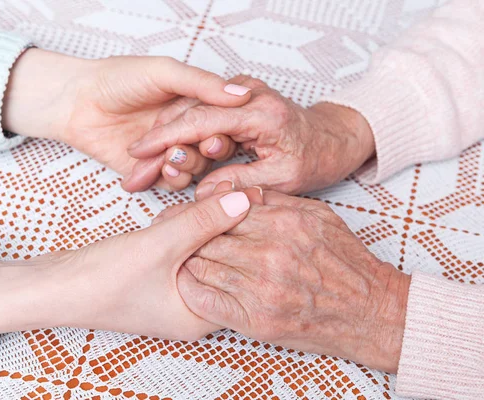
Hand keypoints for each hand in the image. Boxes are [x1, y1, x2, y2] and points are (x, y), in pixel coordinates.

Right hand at [0, 185, 254, 340]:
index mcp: (204, 314)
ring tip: (164, 223)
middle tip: (184, 217)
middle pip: (226, 256)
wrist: (56, 286)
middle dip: (207, 228)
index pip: (243, 273)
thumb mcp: (160, 245)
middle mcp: (197, 307)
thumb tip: (245, 199)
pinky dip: (175, 229)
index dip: (241, 234)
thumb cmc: (103, 279)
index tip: (239, 203)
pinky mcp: (164, 276)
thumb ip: (204, 221)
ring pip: (203, 246)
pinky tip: (160, 223)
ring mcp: (180, 291)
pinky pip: (184, 246)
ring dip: (187, 225)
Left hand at [1, 49, 248, 190]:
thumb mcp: (163, 72)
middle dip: (200, 152)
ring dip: (182, 166)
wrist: (76, 102)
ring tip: (162, 159)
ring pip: (195, 169)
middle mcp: (187, 129)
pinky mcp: (152, 172)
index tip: (211, 138)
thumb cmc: (118, 79)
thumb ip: (200, 84)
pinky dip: (161, 179)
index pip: (222, 123)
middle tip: (179, 149)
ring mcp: (170, 151)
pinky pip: (170, 183)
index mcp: (196, 103)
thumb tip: (241, 94)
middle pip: (213, 150)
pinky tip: (142, 171)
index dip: (220, 133)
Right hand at [127, 75, 374, 197]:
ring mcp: (240, 94)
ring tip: (142, 167)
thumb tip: (202, 194)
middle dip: (157, 143)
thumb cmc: (314, 157)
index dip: (165, 138)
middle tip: (133, 169)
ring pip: (189, 112)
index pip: (200, 120)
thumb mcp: (282, 179)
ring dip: (164, 140)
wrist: (331, 138)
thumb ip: (241, 183)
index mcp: (259, 112)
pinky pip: (200, 115)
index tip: (138, 153)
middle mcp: (247, 95)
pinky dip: (179, 135)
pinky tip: (162, 155)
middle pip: (187, 114)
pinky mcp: (234, 101)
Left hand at [176, 190, 410, 371]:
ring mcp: (261, 290)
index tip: (187, 211)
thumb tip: (238, 191)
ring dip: (186, 259)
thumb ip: (277, 201)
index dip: (199, 210)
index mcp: (282, 223)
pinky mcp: (256, 320)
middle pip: (207, 237)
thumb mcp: (318, 215)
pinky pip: (206, 302)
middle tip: (170, 230)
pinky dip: (190, 290)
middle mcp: (269, 255)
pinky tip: (186, 281)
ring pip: (203, 266)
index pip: (222, 210)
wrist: (369, 311)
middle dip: (186, 233)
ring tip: (177, 254)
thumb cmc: (344, 261)